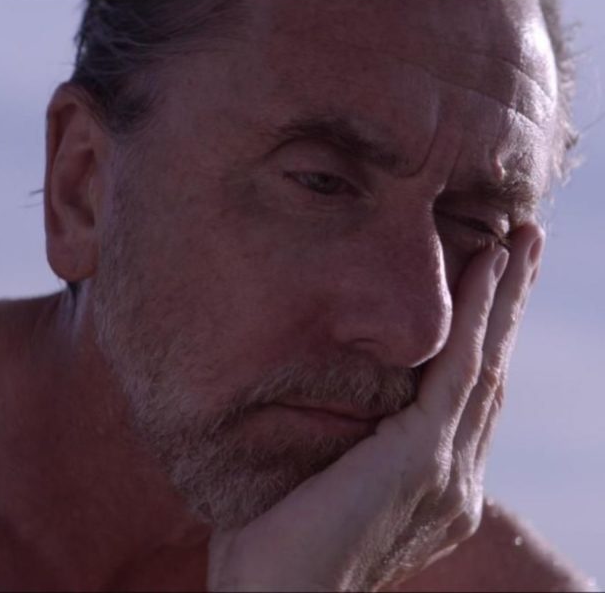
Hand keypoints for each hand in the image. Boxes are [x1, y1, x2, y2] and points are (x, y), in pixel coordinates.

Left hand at [208, 224, 544, 591]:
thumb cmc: (272, 551)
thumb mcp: (310, 483)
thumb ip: (331, 442)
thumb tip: (314, 396)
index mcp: (431, 487)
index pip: (463, 397)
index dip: (480, 340)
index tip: (486, 287)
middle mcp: (455, 480)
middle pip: (488, 372)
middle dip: (505, 306)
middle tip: (522, 245)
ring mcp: (448, 470)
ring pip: (484, 361)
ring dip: (502, 296)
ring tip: (518, 240)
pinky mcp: (426, 457)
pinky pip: (462, 367)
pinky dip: (479, 313)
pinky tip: (489, 266)